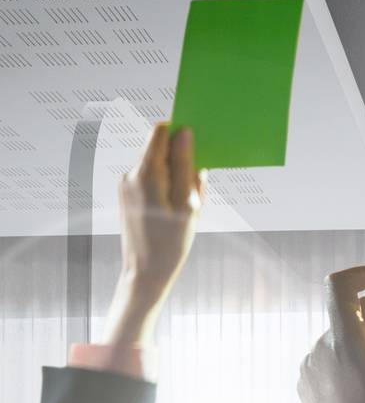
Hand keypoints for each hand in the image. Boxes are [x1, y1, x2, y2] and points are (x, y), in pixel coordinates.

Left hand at [103, 123, 203, 345]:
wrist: (145, 272)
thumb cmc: (172, 241)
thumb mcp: (188, 203)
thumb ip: (185, 165)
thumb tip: (185, 133)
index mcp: (145, 172)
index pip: (160, 131)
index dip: (180, 130)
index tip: (200, 139)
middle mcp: (130, 173)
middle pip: (161, 149)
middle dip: (183, 160)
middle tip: (197, 188)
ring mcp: (126, 184)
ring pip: (159, 166)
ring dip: (177, 177)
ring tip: (188, 207)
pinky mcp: (127, 195)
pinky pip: (152, 181)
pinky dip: (168, 188)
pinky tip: (177, 212)